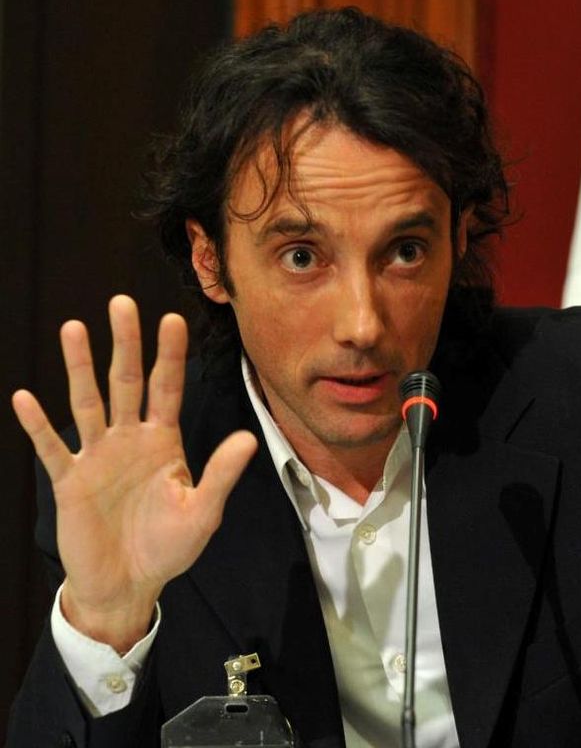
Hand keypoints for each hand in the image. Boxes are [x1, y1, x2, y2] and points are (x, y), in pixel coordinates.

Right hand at [12, 295, 256, 652]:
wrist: (128, 585)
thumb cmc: (168, 548)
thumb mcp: (202, 513)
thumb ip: (221, 474)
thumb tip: (248, 439)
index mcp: (164, 442)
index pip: (167, 389)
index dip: (169, 356)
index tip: (172, 319)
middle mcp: (130, 439)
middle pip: (126, 382)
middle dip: (124, 344)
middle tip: (121, 303)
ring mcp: (98, 457)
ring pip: (88, 402)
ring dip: (79, 367)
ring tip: (73, 328)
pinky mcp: (70, 480)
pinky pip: (52, 448)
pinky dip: (39, 426)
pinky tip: (25, 397)